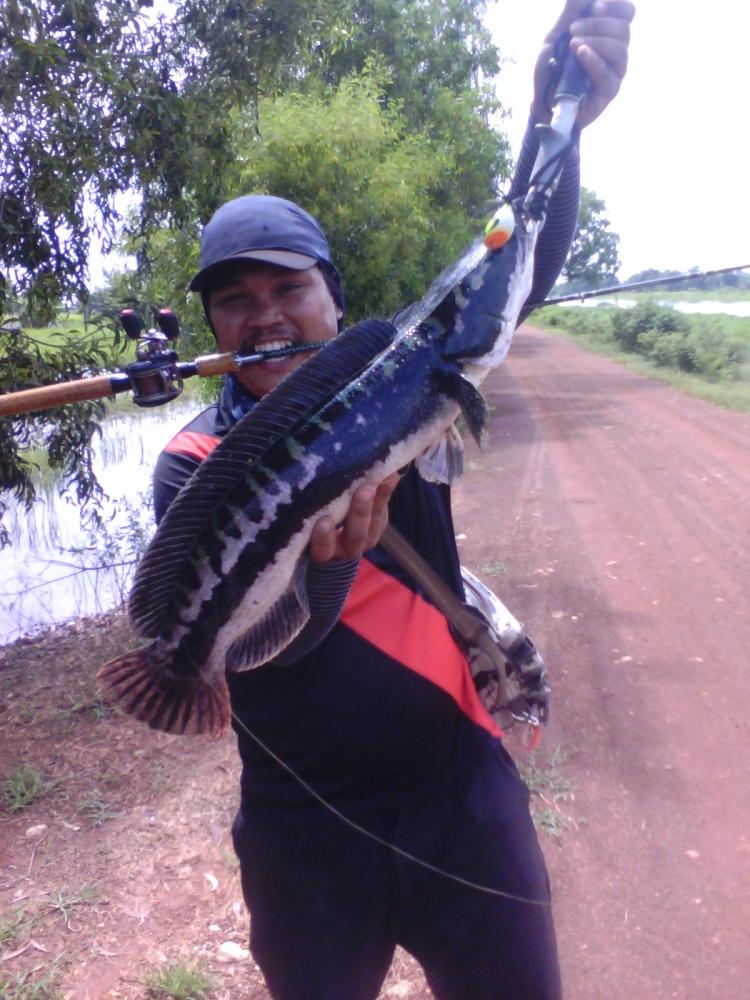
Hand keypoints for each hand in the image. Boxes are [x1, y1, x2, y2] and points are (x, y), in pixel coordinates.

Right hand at [309, 473, 399, 562]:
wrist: (333, 542)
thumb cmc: (305, 528)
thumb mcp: (301, 525)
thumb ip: (300, 511)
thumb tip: (278, 477)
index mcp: (323, 552)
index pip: (323, 550)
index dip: (324, 538)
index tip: (323, 522)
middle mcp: (345, 549)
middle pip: (354, 535)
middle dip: (359, 513)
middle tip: (362, 491)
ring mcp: (365, 539)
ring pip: (373, 524)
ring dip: (377, 501)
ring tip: (380, 479)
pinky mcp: (378, 526)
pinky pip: (384, 511)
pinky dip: (386, 493)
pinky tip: (391, 474)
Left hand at [532, 0, 634, 128]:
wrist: (543, 99)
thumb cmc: (554, 66)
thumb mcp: (558, 33)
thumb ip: (572, 10)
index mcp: (610, 33)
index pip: (627, 12)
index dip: (615, 4)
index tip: (595, 6)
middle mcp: (617, 51)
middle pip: (623, 29)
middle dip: (597, 24)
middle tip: (572, 29)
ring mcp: (615, 72)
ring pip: (619, 49)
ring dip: (595, 40)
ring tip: (572, 44)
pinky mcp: (608, 91)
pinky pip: (607, 73)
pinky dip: (593, 59)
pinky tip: (580, 52)